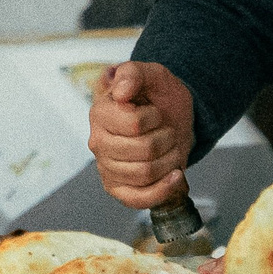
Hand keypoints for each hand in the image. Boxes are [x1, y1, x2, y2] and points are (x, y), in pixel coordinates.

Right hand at [90, 60, 194, 209]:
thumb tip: (120, 92)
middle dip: (167, 139)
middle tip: (167, 131)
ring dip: (169, 160)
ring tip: (170, 149)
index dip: (154, 118)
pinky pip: (138, 199)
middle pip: (144, 151)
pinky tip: (174, 175)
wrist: (171, 117)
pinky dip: (162, 190)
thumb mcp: (152, 74)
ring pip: (146, 174)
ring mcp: (106, 167)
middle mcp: (98, 142)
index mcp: (100, 114)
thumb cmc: (158, 96)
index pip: (134, 125)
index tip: (155, 113)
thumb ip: (133, 74)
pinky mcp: (118, 189)